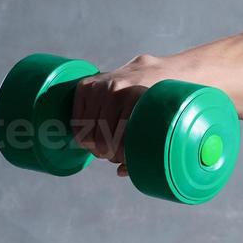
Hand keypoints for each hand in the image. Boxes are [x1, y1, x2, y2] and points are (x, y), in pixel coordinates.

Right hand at [70, 54, 163, 176]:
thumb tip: (121, 172)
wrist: (161, 70)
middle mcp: (116, 89)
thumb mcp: (166, 119)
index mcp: (137, 97)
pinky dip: (82, 131)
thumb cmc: (165, 101)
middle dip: (105, 152)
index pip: (116, 138)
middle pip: (98, 137)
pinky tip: (94, 135)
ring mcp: (99, 85)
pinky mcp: (86, 84)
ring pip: (84, 130)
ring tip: (106, 147)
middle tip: (114, 155)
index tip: (123, 159)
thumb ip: (148, 145)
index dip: (118, 155)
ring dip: (93, 144)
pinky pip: (76, 117)